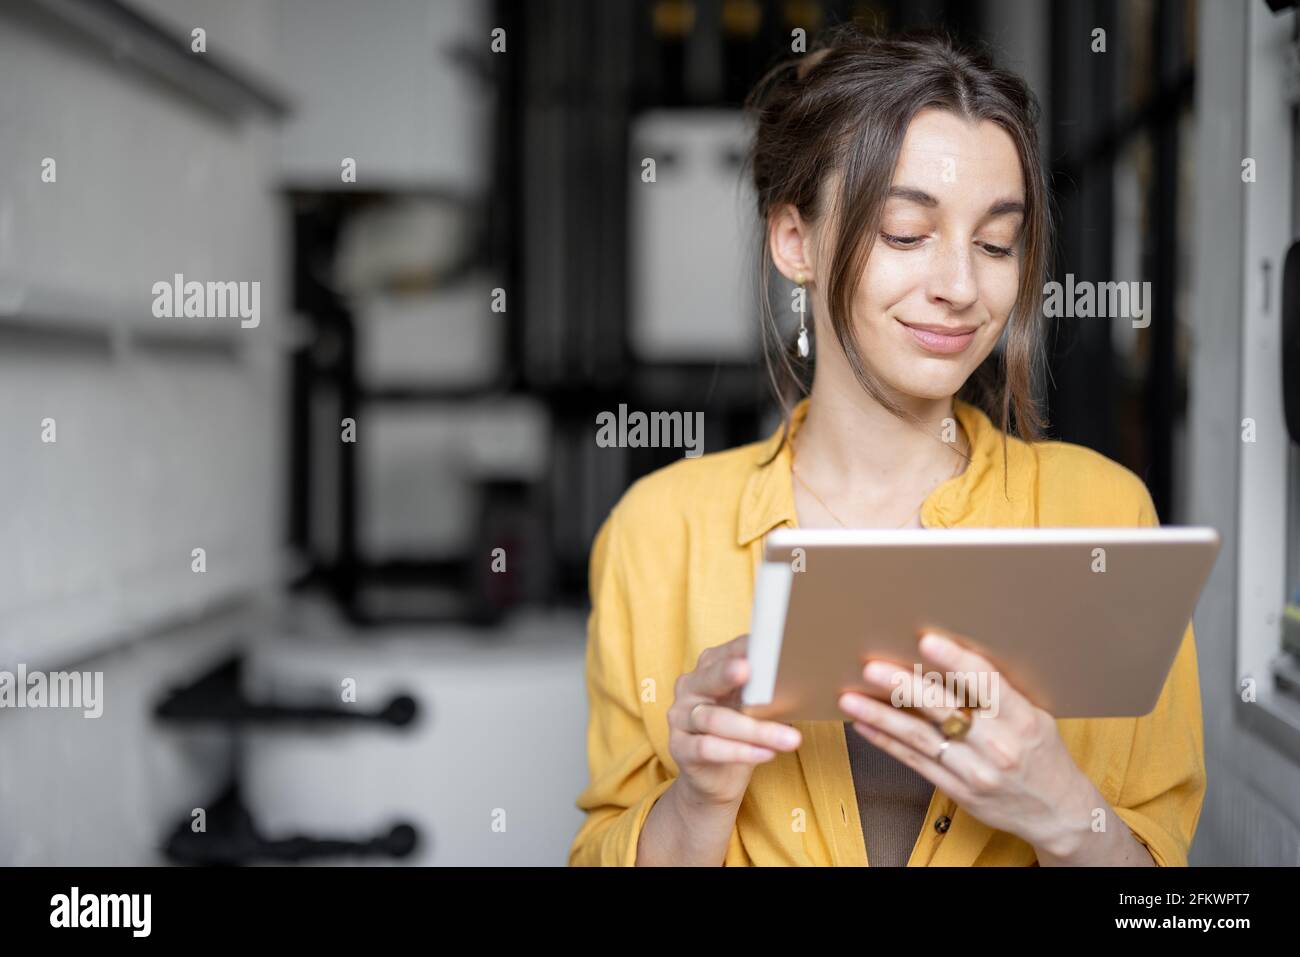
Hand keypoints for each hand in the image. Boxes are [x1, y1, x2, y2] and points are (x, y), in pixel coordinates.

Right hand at [666, 634, 803, 808]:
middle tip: (749, 669)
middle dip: (729, 673)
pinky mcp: (679, 747)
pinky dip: (740, 751)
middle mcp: (689, 688)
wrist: (714, 777)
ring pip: (715, 720)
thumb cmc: (738, 734)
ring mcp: (680, 718)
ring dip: (755, 729)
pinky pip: (708, 748)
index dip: (746, 649)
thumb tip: (796, 683)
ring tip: (789, 738)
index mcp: (708, 669)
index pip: (727, 652)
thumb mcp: (753, 708)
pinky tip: (766, 753)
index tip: (769, 646)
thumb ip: (765, 694)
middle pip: (710, 679)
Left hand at [837, 631, 1098, 856]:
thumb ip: (1001, 693)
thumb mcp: (1035, 718)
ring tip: (851, 697)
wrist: (1057, 813)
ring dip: (881, 715)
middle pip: (944, 710)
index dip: (956, 661)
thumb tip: (956, 656)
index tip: (928, 641)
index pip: (986, 684)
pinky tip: (864, 724)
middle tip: (873, 667)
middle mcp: (998, 746)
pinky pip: (915, 761)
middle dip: (904, 687)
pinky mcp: (958, 790)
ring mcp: (974, 771)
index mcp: (1022, 721)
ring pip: (920, 737)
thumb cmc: (1042, 755)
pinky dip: (886, 742)